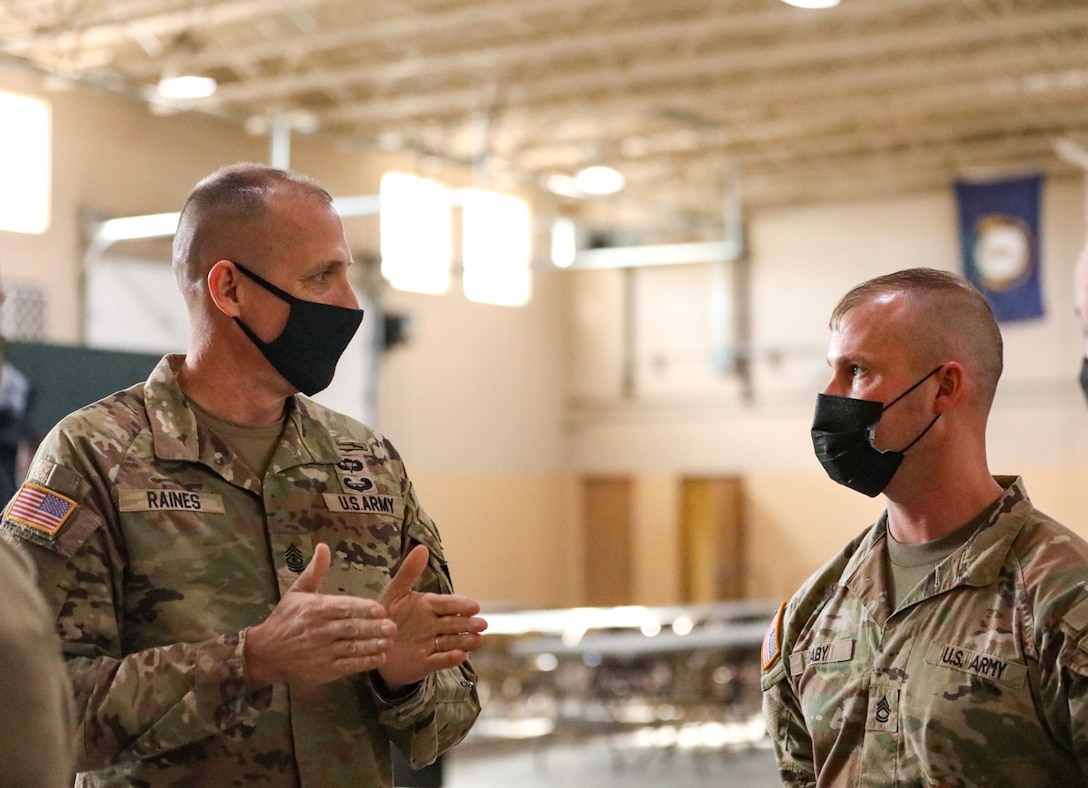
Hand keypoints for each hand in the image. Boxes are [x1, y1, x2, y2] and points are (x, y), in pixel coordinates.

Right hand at [245, 543, 395, 688]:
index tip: (380, 609)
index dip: (362, 609)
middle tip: (393, 626)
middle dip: (372, 628)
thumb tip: (323, 546)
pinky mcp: (324, 670)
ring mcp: (322, 652)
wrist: (265, 654)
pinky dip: (364, 662)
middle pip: (350, 628)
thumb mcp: (297, 592)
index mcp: (316, 609)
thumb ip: (315, 571)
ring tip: (390, 642)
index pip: (342, 608)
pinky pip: (347, 665)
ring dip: (372, 645)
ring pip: (351, 648)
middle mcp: (320, 630)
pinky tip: (380, 657)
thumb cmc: (284, 619)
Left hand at [376, 544, 487, 690]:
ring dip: (464, 641)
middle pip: (454, 623)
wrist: (374, 646)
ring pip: (451, 641)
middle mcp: (433, 625)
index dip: (460, 605)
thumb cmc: (388, 616)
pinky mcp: (424, 663)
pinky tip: (459, 656)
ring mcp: (430, 644)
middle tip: (481, 624)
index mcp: (428, 606)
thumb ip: (409, 572)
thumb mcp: (394, 593)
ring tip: (477, 640)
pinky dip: (448, 659)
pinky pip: (438, 660)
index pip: (447, 604)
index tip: (474, 606)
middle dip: (468, 624)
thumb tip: (423, 547)